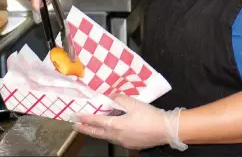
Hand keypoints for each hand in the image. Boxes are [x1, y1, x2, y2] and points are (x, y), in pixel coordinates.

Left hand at [72, 94, 187, 150]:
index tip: (75, 117)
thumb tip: (111, 97)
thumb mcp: (133, 103)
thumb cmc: (149, 116)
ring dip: (96, 131)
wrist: (165, 130)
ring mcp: (124, 142)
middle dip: (85, 129)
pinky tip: (111, 129)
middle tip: (75, 125)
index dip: (84, 119)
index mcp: (116, 125)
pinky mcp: (131, 144)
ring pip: (106, 136)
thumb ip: (119, 98)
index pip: (96, 122)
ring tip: (90, 127)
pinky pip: (115, 138)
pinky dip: (108, 133)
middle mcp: (117, 136)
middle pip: (97, 133)